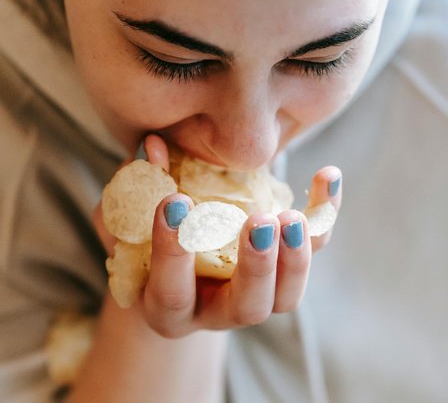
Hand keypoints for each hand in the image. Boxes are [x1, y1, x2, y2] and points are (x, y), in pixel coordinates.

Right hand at [93, 134, 341, 337]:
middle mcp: (217, 310)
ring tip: (291, 215)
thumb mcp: (127, 222)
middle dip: (256, 267)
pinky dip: (323, 217)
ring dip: (295, 257)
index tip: (175, 202)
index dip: (172, 251)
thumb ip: (134, 191)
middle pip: (246, 308)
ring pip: (286, 296)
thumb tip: (154, 146)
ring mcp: (256, 294)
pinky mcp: (283, 269)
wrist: (179, 265)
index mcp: (170, 306)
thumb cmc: (144, 244)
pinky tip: (328, 176)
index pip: (171, 291)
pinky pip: (312, 250)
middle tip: (259, 222)